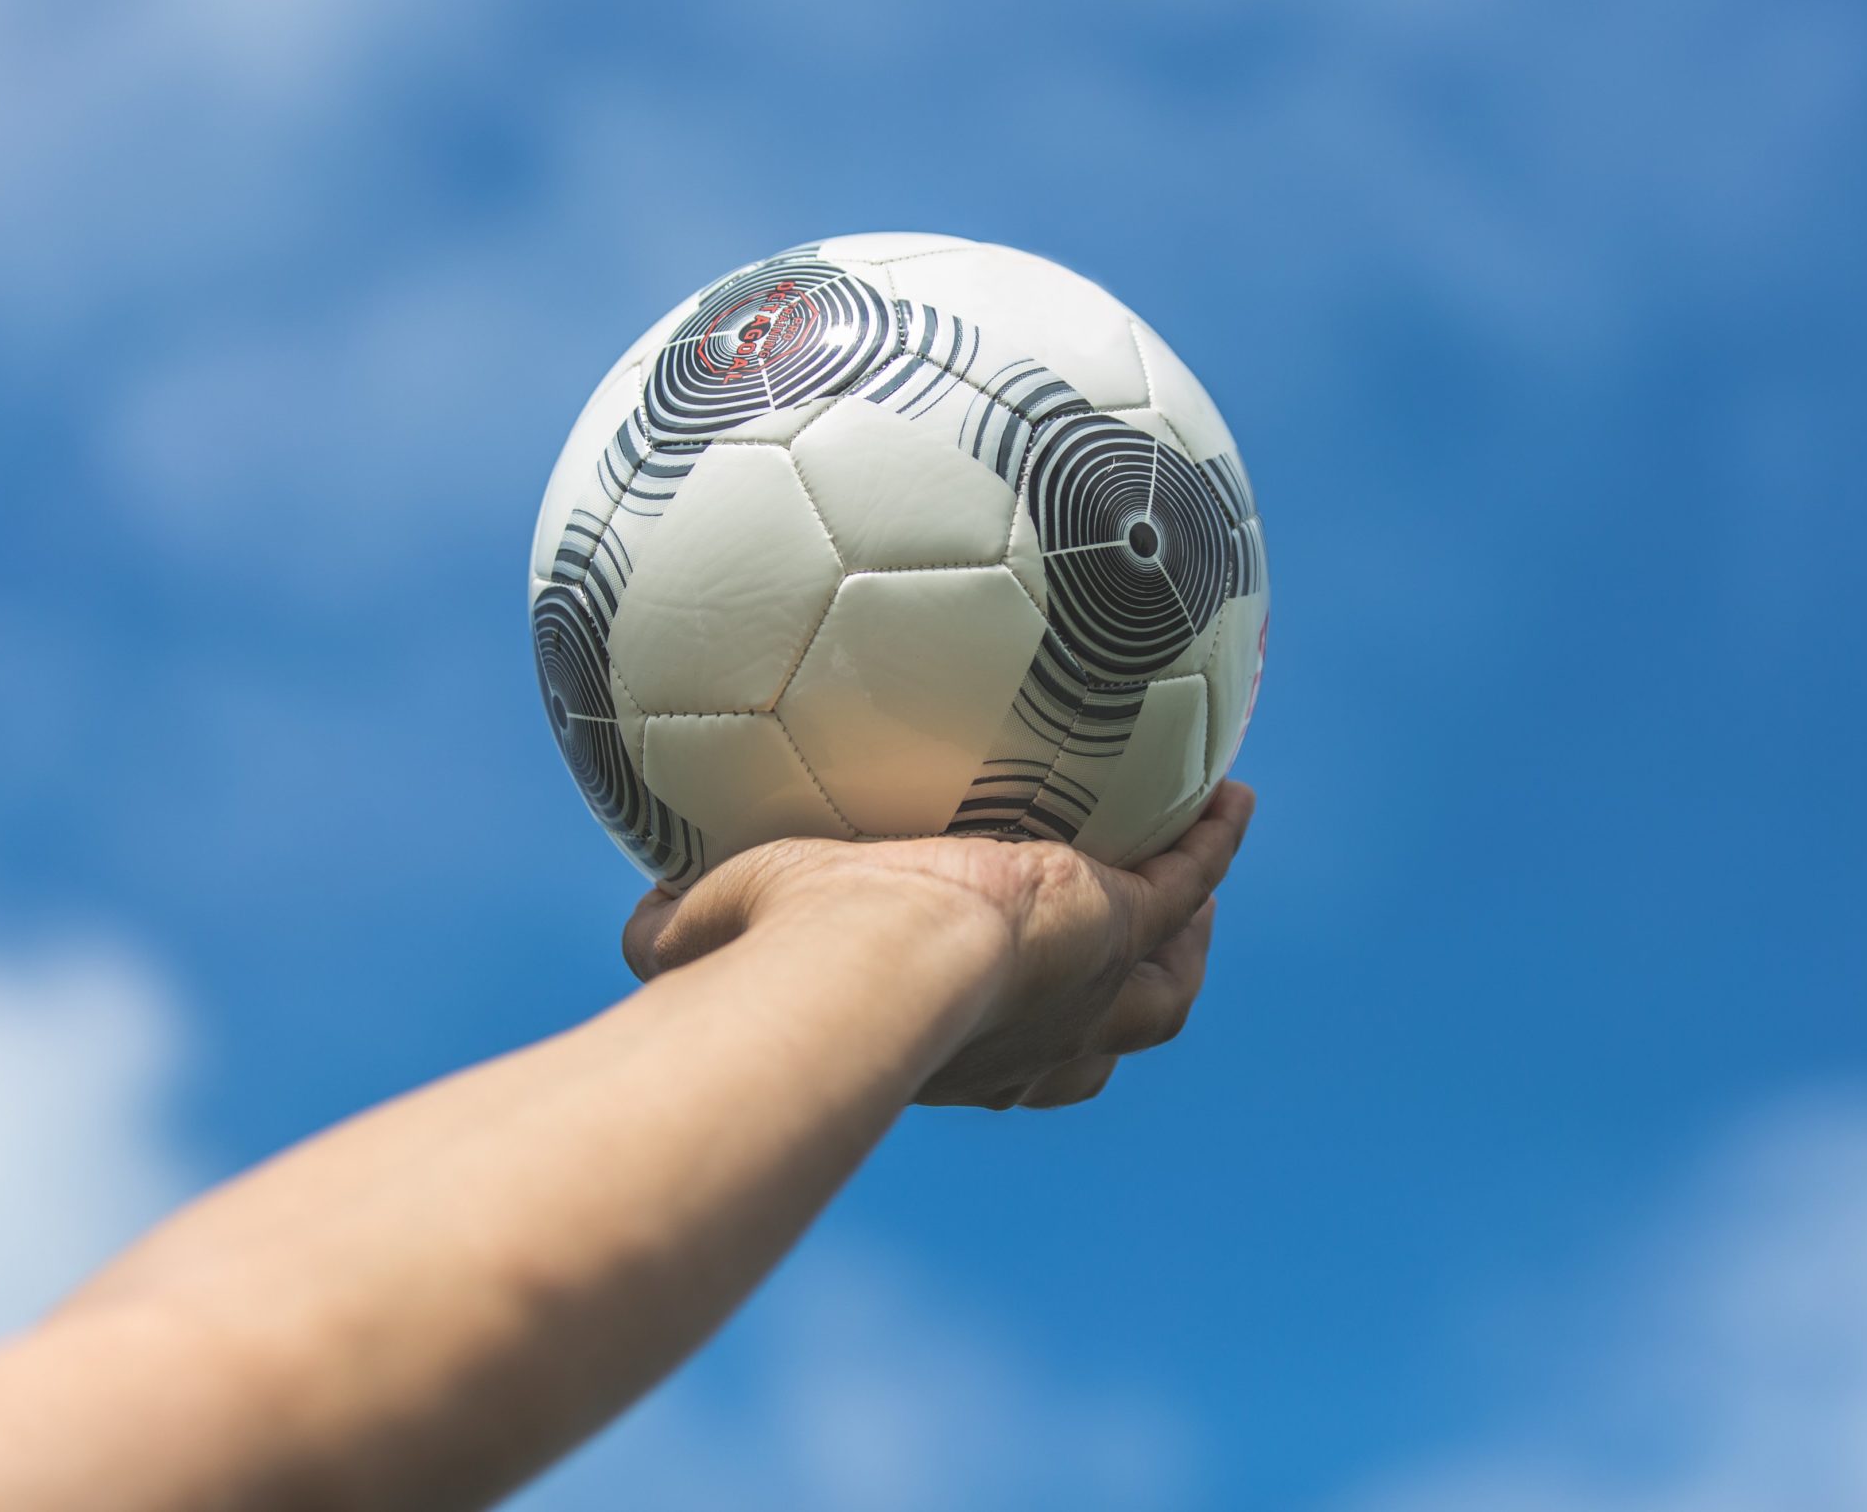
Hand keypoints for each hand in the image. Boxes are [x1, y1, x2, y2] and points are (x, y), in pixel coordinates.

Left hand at [620, 781, 1255, 1107]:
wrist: (866, 963)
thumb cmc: (786, 968)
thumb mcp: (724, 936)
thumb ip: (686, 932)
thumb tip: (637, 939)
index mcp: (954, 1049)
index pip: (1014, 1066)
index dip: (1033, 1049)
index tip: (1024, 1010)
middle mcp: (1031, 1036)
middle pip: (1112, 1036)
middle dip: (1133, 999)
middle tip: (1149, 947)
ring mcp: (1084, 986)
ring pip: (1164, 988)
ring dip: (1187, 940)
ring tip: (1200, 885)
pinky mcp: (1117, 921)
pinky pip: (1187, 879)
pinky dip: (1209, 846)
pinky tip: (1229, 800)